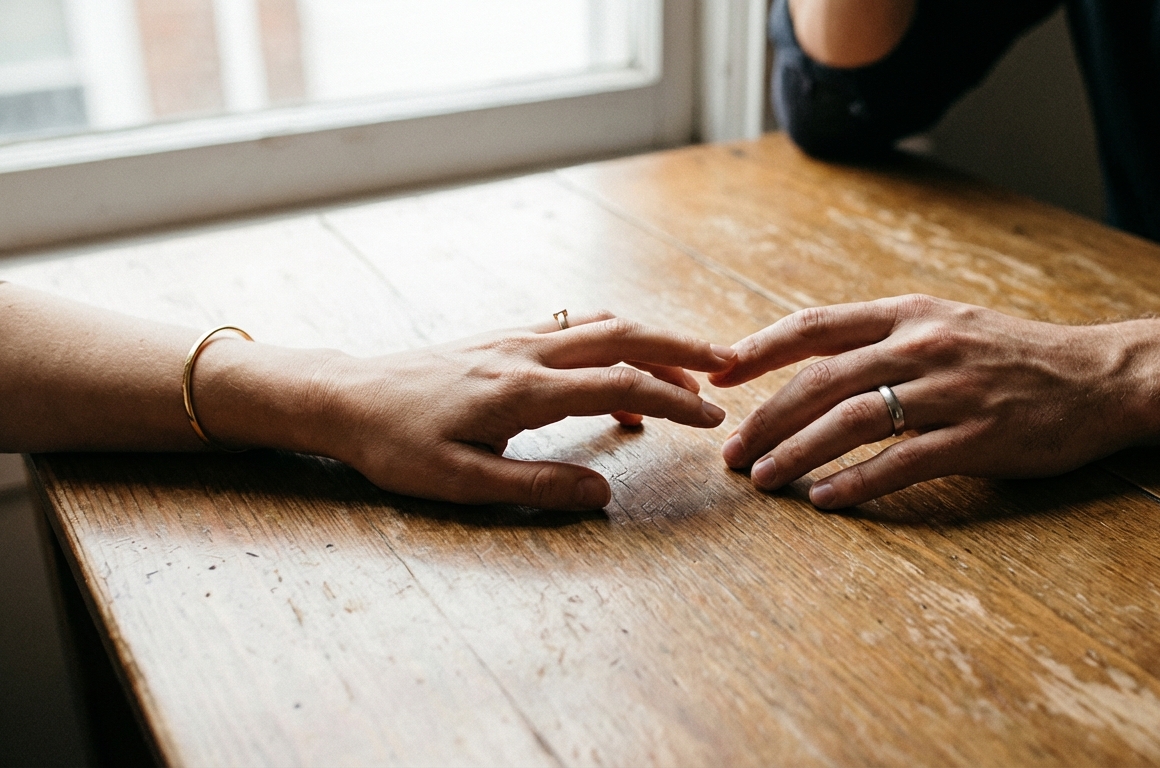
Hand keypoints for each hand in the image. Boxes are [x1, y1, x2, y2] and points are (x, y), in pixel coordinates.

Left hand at [311, 312, 735, 509]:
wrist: (345, 398)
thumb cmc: (396, 445)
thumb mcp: (461, 482)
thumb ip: (536, 486)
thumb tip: (603, 495)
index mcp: (523, 390)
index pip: (619, 385)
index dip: (673, 400)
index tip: (713, 418)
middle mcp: (527, 352)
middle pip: (623, 335)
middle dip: (683, 348)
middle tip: (730, 364)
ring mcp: (515, 337)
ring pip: (601, 325)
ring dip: (652, 341)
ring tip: (689, 372)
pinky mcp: (503, 337)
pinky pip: (573, 328)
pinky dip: (613, 342)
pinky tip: (620, 376)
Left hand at [710, 295, 1140, 508]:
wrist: (1104, 378)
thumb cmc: (1017, 355)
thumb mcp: (949, 324)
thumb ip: (887, 336)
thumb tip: (816, 359)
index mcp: (910, 313)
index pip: (816, 325)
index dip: (761, 349)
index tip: (718, 375)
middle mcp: (924, 345)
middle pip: (821, 381)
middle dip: (767, 418)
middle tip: (733, 452)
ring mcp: (952, 391)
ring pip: (851, 421)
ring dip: (798, 453)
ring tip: (764, 480)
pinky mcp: (978, 437)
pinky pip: (901, 463)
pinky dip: (856, 483)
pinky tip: (826, 499)